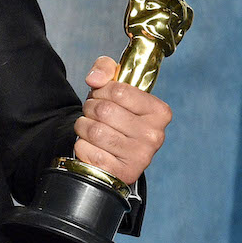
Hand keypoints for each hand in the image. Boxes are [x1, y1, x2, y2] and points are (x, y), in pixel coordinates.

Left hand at [73, 56, 172, 184]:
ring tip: (90, 128)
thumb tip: (95, 79)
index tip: (102, 96)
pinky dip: (82, 145)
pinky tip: (91, 146)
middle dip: (90, 109)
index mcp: (159, 112)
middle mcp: (154, 136)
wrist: (115, 155)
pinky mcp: (122, 173)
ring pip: (94, 131)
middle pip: (104, 110)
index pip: (118, 91)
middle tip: (93, 113)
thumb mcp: (115, 88)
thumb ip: (106, 69)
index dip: (101, 91)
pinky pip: (88, 151)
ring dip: (83, 126)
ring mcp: (140, 157)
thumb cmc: (116, 117)